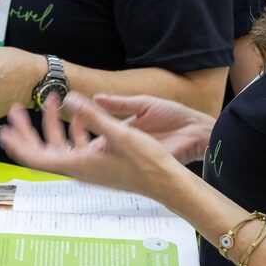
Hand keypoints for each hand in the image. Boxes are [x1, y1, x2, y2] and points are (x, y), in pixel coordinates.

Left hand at [0, 93, 179, 197]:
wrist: (167, 182)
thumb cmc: (146, 164)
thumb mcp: (119, 134)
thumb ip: (93, 115)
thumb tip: (71, 99)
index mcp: (78, 164)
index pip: (37, 157)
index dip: (19, 144)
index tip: (4, 130)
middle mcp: (80, 168)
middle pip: (42, 150)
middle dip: (27, 130)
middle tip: (16, 111)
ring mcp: (89, 166)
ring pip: (60, 145)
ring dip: (52, 124)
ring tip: (51, 101)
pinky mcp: (100, 163)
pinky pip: (77, 145)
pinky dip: (73, 129)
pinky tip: (80, 113)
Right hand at [81, 93, 213, 163]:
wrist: (198, 130)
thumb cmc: (176, 115)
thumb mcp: (144, 105)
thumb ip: (120, 104)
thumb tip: (96, 98)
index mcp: (125, 129)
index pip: (100, 131)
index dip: (84, 131)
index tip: (69, 127)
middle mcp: (127, 144)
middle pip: (100, 150)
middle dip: (84, 149)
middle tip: (68, 146)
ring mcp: (135, 156)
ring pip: (110, 162)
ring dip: (95, 160)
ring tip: (78, 157)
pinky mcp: (145, 165)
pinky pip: (125, 168)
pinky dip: (113, 167)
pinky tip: (101, 166)